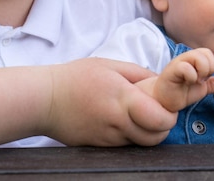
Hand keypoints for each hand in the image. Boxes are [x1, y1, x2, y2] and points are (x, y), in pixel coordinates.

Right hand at [45, 58, 176, 146]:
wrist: (44, 100)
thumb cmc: (75, 78)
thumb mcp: (109, 65)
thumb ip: (137, 73)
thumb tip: (159, 81)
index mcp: (123, 98)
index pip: (160, 119)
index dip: (169, 115)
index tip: (165, 105)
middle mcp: (118, 122)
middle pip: (155, 137)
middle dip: (162, 127)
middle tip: (156, 112)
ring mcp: (108, 138)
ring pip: (141, 143)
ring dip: (146, 132)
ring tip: (136, 115)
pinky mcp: (99, 147)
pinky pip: (124, 145)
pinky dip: (129, 136)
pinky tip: (120, 121)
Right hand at [150, 48, 213, 112]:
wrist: (164, 102)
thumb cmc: (182, 92)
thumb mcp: (204, 88)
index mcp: (194, 61)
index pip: (211, 55)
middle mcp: (186, 58)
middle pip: (206, 53)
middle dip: (211, 68)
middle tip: (204, 79)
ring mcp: (178, 63)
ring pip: (197, 56)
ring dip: (202, 71)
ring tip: (196, 81)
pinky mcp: (171, 70)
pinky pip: (186, 67)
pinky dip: (192, 76)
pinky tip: (189, 82)